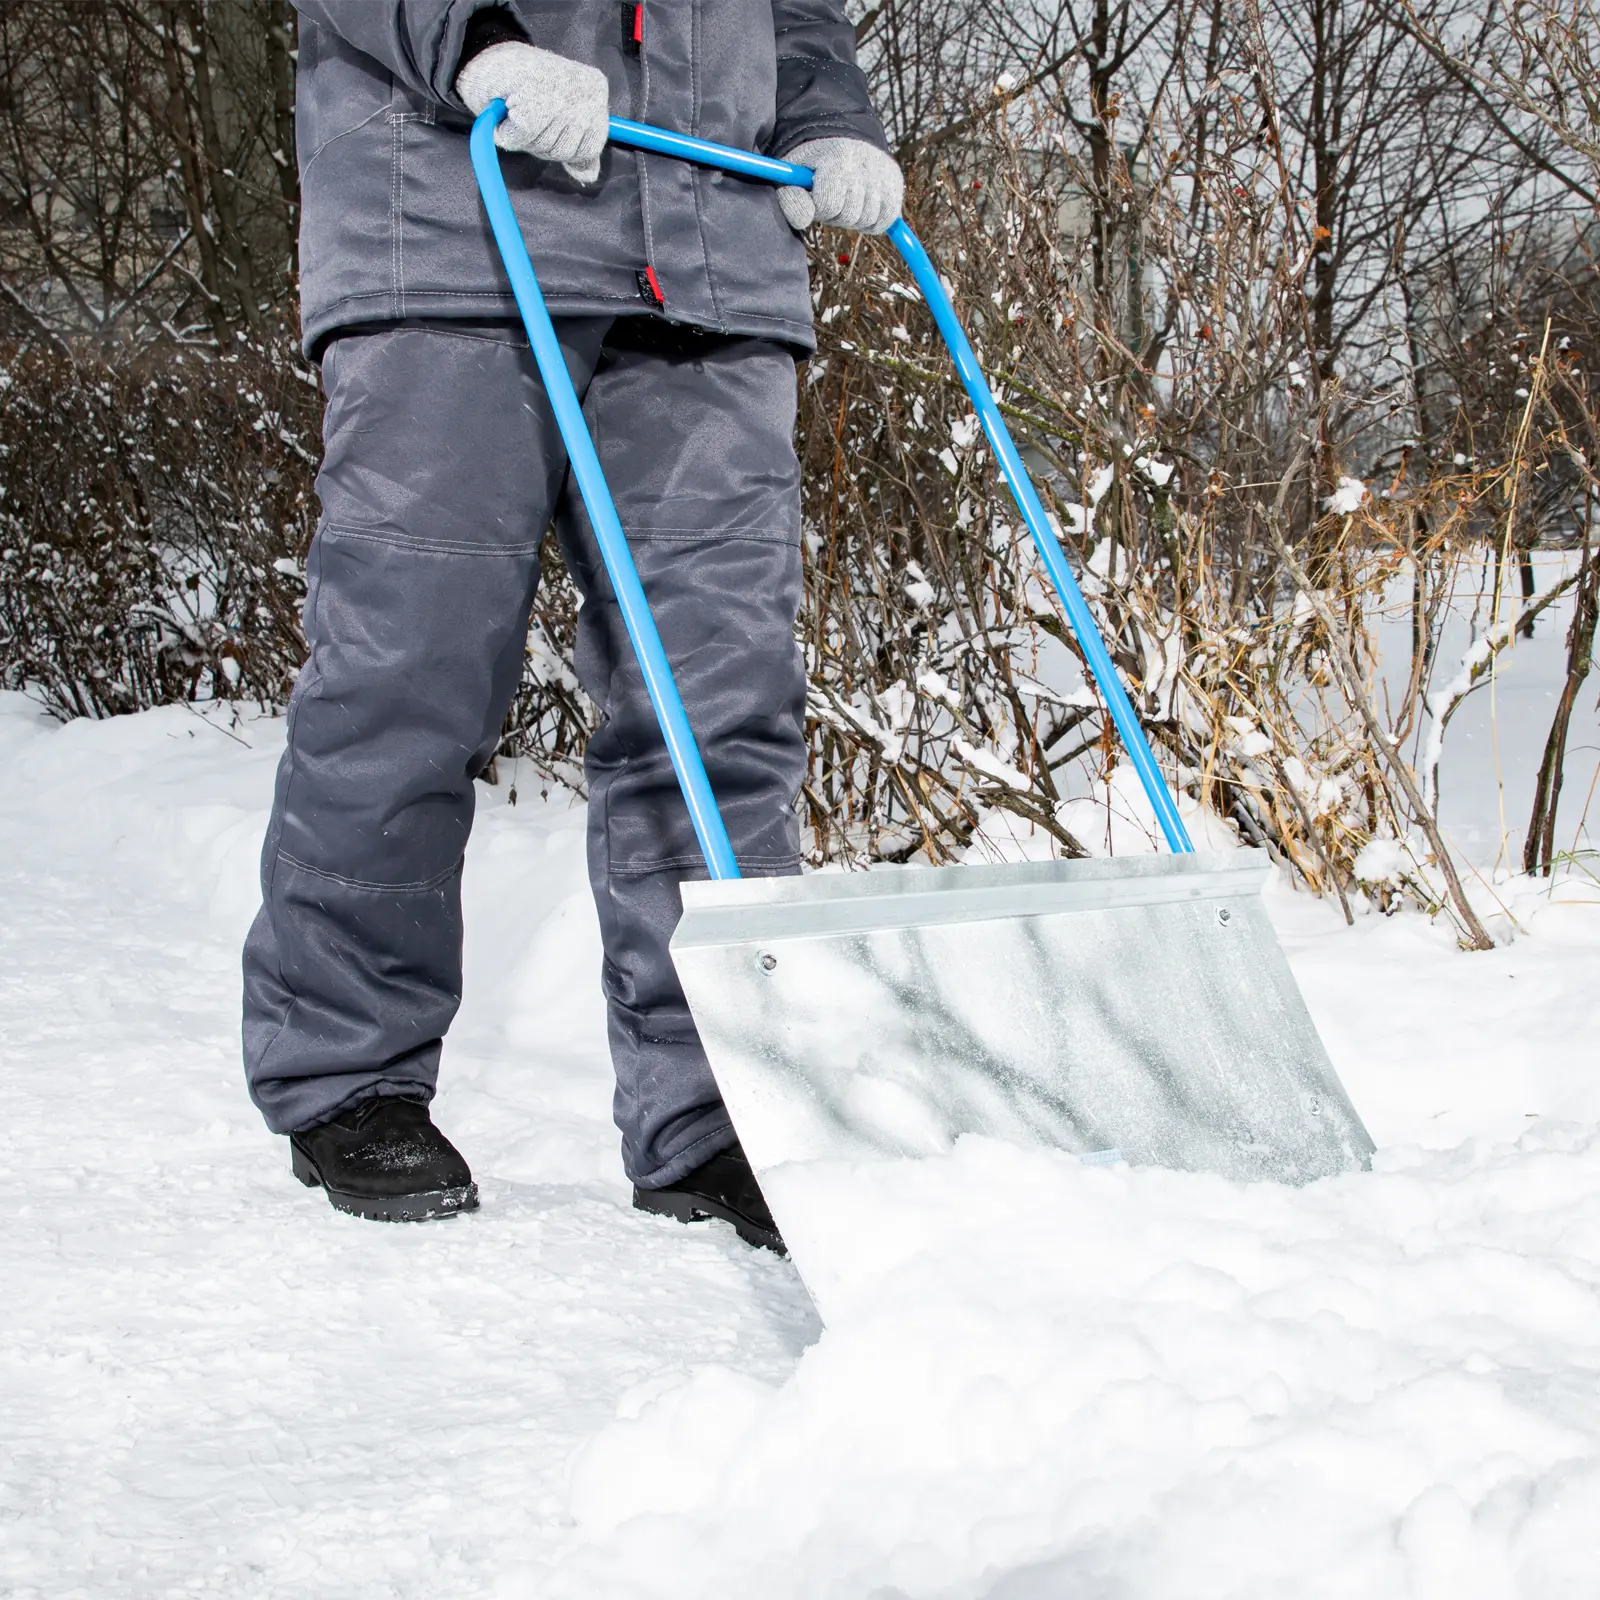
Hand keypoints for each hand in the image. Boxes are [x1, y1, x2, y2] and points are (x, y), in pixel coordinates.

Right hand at [456, 42, 608, 183]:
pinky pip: (519, 139)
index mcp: (596, 90)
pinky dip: (506, 132)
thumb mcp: (562, 116)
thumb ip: (580, 145)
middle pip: (566, 150)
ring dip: (524, 138)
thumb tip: (588, 176)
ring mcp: (559, 93)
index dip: (564, 146)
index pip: (592, 147)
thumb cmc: (524, 85)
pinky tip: (506, 108)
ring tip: (518, 107)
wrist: (487, 52)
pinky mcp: (531, 99)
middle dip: (543, 143)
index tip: (547, 122)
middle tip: (529, 111)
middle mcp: (584, 89)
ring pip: (545, 147)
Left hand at [777, 138, 902, 233]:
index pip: (828, 205)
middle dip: (836, 214)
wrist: (841, 137)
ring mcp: (884, 172)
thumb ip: (790, 198)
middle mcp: (865, 162)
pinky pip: (885, 219)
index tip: (816, 195)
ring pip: (869, 220)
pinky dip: (872, 221)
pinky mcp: (896, 182)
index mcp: (837, 157)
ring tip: (846, 201)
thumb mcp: (792, 175)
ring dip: (854, 219)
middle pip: (850, 216)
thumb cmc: (812, 162)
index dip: (819, 208)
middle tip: (831, 199)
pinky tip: (861, 208)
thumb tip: (804, 220)